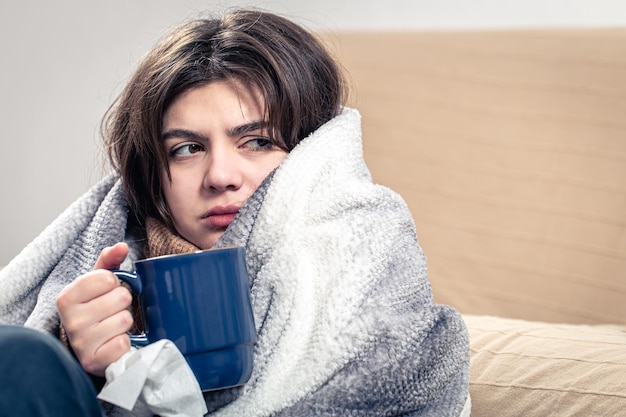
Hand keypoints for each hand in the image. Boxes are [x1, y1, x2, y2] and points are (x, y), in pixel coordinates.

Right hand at [57, 242, 133, 375]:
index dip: (115, 283)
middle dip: (123, 303)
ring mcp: (81, 343)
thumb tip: (122, 246)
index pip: (107, 278)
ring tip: (114, 327)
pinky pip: (122, 344)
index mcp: (67, 297)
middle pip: (120, 297)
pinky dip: (125, 343)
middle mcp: (70, 320)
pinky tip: (115, 343)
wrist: (90, 347)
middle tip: (113, 311)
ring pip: (124, 320)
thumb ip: (109, 260)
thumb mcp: (99, 283)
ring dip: (126, 323)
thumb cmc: (96, 309)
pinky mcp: (93, 362)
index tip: (107, 292)